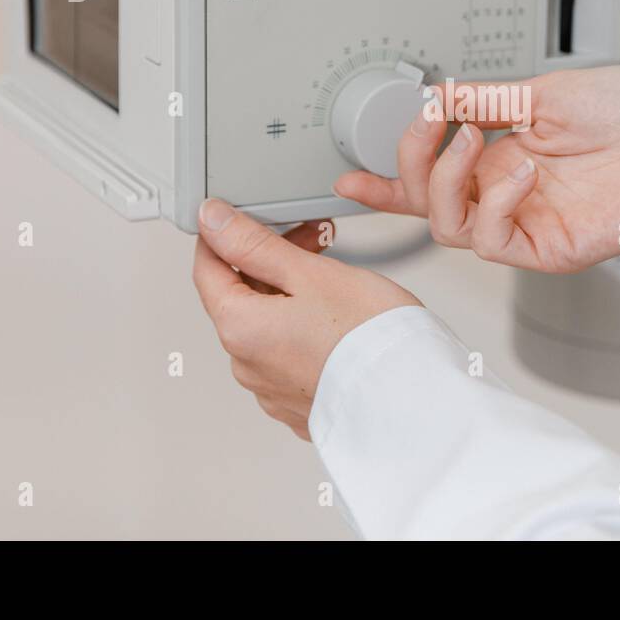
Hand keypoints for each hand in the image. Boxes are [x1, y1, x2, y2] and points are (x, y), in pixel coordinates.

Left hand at [191, 199, 417, 439]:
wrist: (412, 398)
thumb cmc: (369, 338)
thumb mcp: (310, 273)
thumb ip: (254, 244)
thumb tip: (213, 222)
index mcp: (239, 329)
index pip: (206, 269)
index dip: (225, 234)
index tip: (248, 217)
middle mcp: (246, 365)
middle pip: (241, 296)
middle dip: (271, 260)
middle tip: (313, 238)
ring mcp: (272, 389)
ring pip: (268, 324)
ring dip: (291, 293)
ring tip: (336, 277)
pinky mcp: (300, 402)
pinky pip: (290, 354)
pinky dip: (305, 328)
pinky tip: (338, 317)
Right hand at [333, 65, 619, 272]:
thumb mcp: (543, 90)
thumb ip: (485, 99)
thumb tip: (438, 96)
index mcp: (504, 156)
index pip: (433, 177)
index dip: (388, 181)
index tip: (350, 176)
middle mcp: (508, 193)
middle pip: (425, 203)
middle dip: (406, 166)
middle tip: (428, 127)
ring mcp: (526, 223)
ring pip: (446, 226)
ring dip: (445, 180)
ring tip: (474, 140)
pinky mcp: (548, 249)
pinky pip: (490, 240)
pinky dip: (493, 200)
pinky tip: (522, 169)